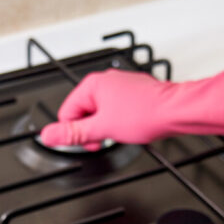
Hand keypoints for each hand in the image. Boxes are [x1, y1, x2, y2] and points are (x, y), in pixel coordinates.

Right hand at [39, 57, 223, 150]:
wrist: (176, 111)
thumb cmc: (145, 114)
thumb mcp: (102, 128)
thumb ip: (73, 133)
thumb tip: (48, 135)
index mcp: (93, 85)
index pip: (67, 112)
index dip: (75, 132)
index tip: (89, 142)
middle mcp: (106, 81)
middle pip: (84, 112)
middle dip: (92, 129)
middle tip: (106, 139)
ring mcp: (121, 86)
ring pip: (102, 112)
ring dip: (107, 126)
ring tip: (122, 132)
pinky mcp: (134, 93)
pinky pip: (117, 109)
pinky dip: (120, 121)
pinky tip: (132, 127)